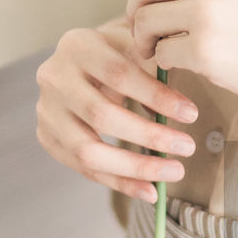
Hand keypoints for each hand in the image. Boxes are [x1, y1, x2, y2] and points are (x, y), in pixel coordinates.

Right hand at [34, 18, 200, 203]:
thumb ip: (155, 68)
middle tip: (187, 148)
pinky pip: (85, 169)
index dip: (156, 97)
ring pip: (88, 151)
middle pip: (101, 116)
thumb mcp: (136, 46)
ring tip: (173, 172)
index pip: (119, 75)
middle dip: (149, 136)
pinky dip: (120, 183)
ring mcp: (46, 111)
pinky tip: (150, 191)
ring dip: (136, 168)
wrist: (82, 62)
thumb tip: (182, 110)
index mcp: (78, 46)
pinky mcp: (48, 138)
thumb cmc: (118, 53)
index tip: (191, 114)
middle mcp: (53, 78)